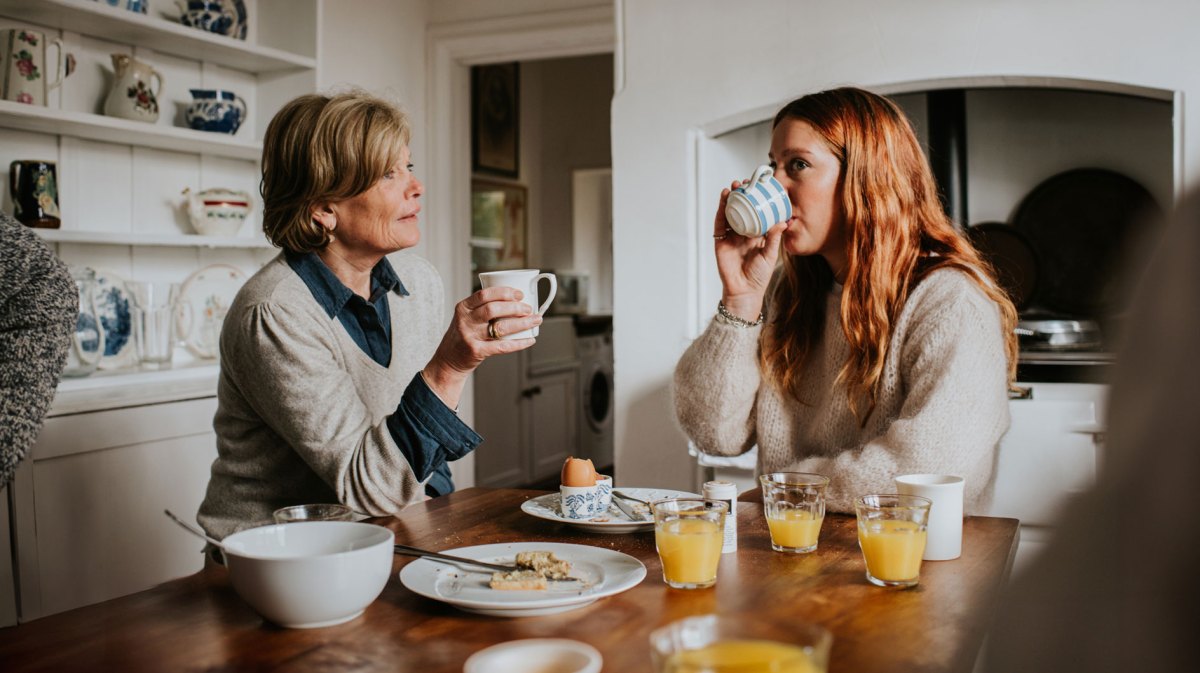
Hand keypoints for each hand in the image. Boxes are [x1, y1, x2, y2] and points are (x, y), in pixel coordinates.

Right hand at [422, 286, 540, 406]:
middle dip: (515, 307)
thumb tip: (517, 301)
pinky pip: (502, 347)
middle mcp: (465, 321)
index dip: (504, 292)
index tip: (519, 294)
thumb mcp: (466, 317)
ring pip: (500, 327)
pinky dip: (519, 343)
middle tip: (529, 308)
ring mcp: (470, 336)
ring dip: (522, 323)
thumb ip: (484, 309)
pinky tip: (530, 340)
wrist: (448, 360)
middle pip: (493, 309)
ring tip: (535, 320)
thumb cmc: (463, 336)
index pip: (484, 294)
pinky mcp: (476, 351)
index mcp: (463, 308)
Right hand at [714, 180, 786, 319]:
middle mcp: (743, 232)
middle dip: (743, 195)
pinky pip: (720, 223)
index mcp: (756, 234)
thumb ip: (774, 238)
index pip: (756, 213)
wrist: (745, 291)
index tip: (761, 187)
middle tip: (746, 182)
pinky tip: (724, 199)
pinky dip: (721, 210)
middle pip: (742, 209)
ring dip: (731, 199)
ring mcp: (731, 236)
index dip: (757, 200)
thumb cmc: (759, 275)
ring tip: (734, 186)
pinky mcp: (720, 241)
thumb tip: (782, 222)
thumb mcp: (770, 254)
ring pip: (730, 213)